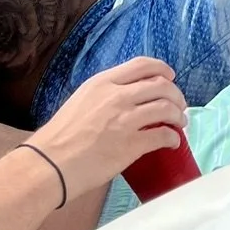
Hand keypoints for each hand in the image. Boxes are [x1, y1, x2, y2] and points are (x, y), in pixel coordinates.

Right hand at [31, 56, 188, 192]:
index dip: (162, 69)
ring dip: (178, 115)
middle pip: (160, 85)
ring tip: (180, 123)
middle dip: (175, 94)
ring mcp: (125, 120)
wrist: (49, 164)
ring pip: (166, 108)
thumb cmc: (58, 137)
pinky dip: (172, 138)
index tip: (170, 76)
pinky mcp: (130, 145)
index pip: (142, 65)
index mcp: (103, 82)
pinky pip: (162, 136)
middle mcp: (117, 96)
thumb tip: (125, 100)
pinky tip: (172, 142)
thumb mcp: (81, 101)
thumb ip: (105, 96)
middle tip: (179, 105)